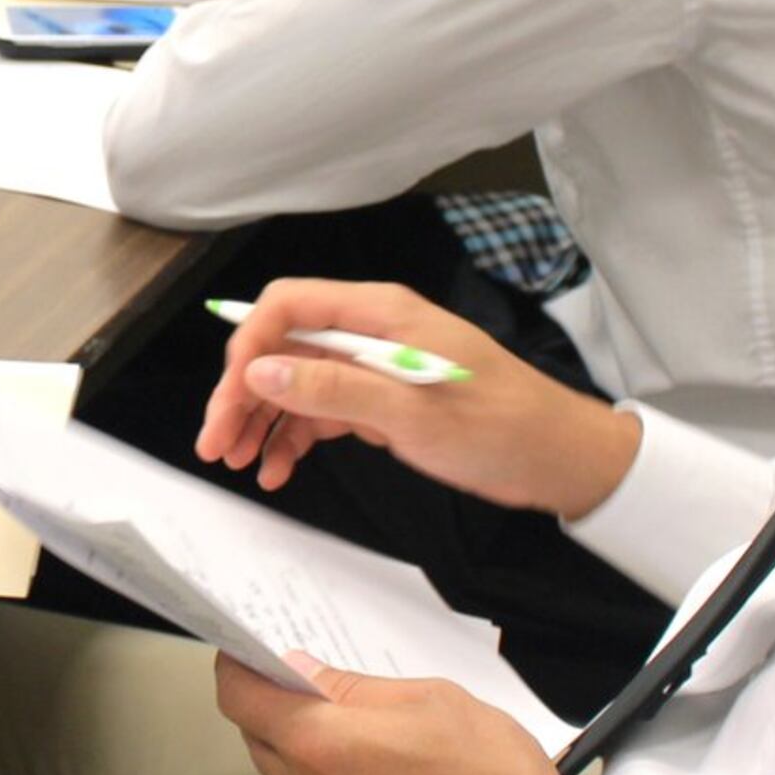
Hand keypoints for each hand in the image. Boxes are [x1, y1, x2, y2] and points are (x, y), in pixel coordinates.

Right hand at [196, 277, 639, 519]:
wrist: (558, 459)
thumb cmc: (503, 427)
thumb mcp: (412, 412)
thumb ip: (334, 388)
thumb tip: (264, 370)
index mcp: (381, 313)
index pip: (289, 306)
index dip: (248, 347)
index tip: (229, 398)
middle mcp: (373, 332)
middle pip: (284, 347)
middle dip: (244, 393)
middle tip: (216, 443)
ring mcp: (376, 367)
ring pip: (296, 383)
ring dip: (262, 420)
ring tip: (238, 460)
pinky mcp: (384, 401)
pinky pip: (322, 411)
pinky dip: (295, 437)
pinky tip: (278, 467)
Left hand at [213, 652, 603, 774]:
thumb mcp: (434, 702)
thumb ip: (358, 687)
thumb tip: (311, 675)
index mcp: (320, 747)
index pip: (239, 697)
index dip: (239, 667)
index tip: (249, 654)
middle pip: (261, 741)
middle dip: (281, 710)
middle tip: (324, 692)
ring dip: (314, 759)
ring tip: (376, 745)